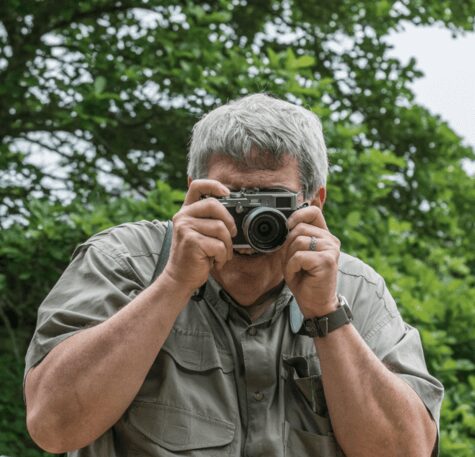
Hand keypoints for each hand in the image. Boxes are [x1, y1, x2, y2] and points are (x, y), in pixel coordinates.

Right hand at [162, 179, 236, 293]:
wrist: (179, 278)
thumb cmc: (194, 256)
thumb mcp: (199, 233)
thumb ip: (209, 219)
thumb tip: (232, 211)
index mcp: (186, 211)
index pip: (196, 186)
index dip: (214, 185)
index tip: (228, 193)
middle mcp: (183, 216)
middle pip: (214, 205)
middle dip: (229, 221)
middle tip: (231, 235)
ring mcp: (186, 228)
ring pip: (220, 228)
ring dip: (227, 245)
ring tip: (221, 254)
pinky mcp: (192, 241)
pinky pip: (219, 245)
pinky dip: (223, 256)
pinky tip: (216, 262)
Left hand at [283, 205, 340, 317]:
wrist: (316, 303)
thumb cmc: (305, 279)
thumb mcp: (297, 255)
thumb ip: (294, 238)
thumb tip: (284, 224)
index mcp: (324, 236)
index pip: (313, 211)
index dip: (298, 214)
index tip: (288, 225)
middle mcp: (331, 240)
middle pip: (299, 228)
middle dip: (288, 246)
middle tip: (293, 263)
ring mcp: (331, 249)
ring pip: (297, 242)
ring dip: (289, 259)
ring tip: (297, 270)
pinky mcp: (327, 260)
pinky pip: (299, 256)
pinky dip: (292, 267)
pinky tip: (300, 275)